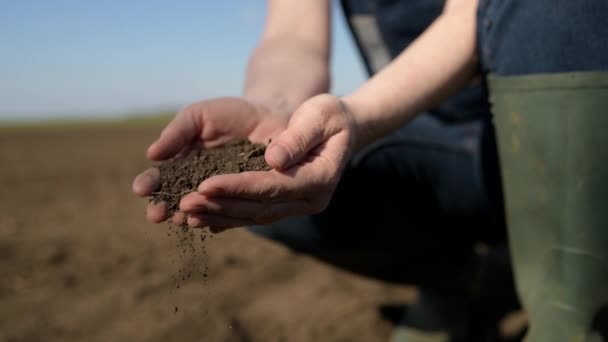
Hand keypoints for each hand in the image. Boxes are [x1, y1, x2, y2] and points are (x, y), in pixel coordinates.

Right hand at [132, 97, 287, 222]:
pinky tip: (211, 223)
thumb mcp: (198, 116)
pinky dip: (221, 220)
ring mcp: (222, 195)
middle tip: (155, 215)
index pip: (161, 177)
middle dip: (165, 208)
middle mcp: (198, 184)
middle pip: (177, 200)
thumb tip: (151, 154)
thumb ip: (177, 133)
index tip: (141, 189)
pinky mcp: (245, 202)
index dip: (150, 184)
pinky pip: (232, 215)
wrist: (268, 117)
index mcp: (182, 165)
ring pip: (202, 211)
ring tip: (181, 220)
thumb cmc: (229, 115)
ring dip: (190, 216)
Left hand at [178, 94, 357, 231]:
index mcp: (320, 179)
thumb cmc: (330, 115)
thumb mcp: (320, 116)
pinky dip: (226, 215)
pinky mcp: (285, 204)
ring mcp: (298, 205)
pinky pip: (253, 213)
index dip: (238, 187)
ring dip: (218, 214)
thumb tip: (273, 159)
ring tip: (184, 213)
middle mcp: (309, 200)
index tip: (205, 184)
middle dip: (220, 205)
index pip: (273, 186)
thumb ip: (298, 137)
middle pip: (260, 207)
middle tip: (183, 204)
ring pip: (253, 215)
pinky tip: (200, 217)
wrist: (342, 128)